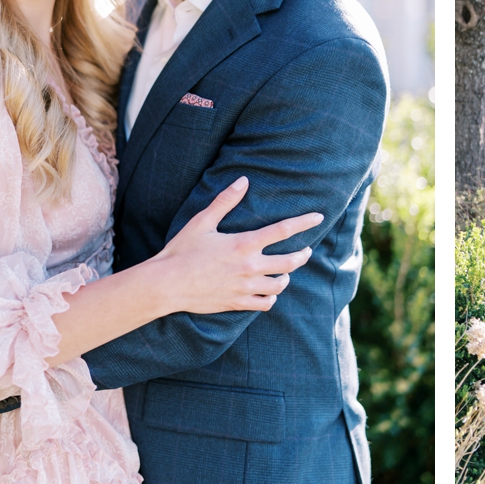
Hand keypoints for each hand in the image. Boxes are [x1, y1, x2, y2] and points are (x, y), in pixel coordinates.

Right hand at [154, 176, 320, 314]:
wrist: (166, 285)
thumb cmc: (181, 250)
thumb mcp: (202, 222)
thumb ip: (225, 201)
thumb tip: (243, 180)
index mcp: (243, 243)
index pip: (283, 230)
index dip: (304, 222)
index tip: (318, 217)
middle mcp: (249, 266)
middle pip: (290, 261)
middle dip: (303, 254)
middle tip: (306, 250)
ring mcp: (245, 287)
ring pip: (280, 285)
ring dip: (286, 277)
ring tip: (285, 272)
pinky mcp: (238, 303)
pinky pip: (265, 303)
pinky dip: (271, 297)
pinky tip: (268, 292)